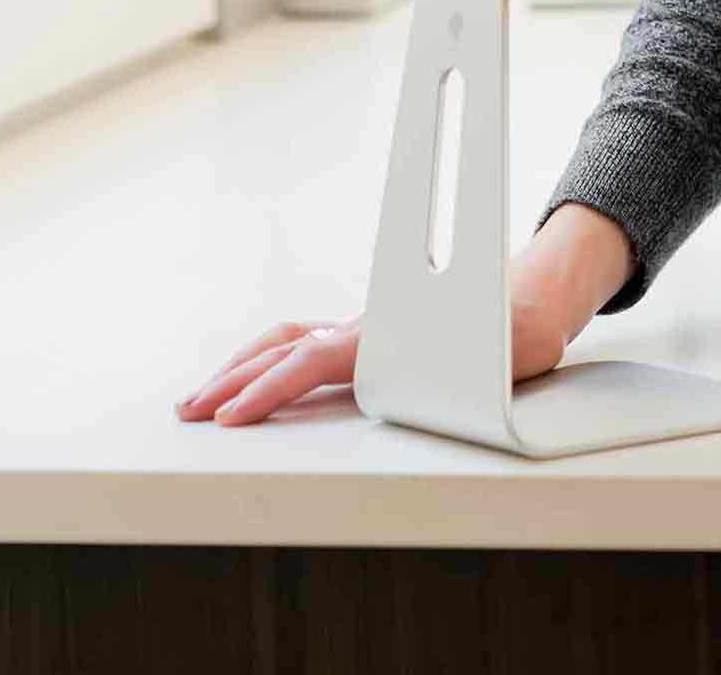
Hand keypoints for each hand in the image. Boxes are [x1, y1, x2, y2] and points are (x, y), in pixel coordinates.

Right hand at [175, 209, 632, 424]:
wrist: (533, 302)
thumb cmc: (512, 335)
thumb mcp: (496, 357)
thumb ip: (465, 380)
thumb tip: (446, 395)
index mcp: (385, 335)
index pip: (310, 362)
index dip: (267, 390)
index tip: (228, 419)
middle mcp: (365, 328)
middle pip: (283, 348)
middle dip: (230, 381)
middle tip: (187, 411)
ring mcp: (361, 330)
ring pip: (286, 340)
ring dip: (240, 367)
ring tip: (201, 397)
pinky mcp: (364, 337)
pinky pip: (302, 342)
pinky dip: (266, 358)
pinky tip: (252, 374)